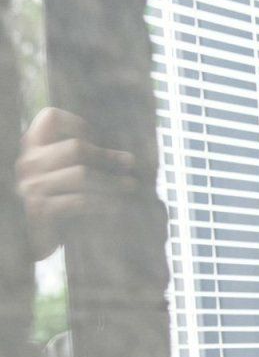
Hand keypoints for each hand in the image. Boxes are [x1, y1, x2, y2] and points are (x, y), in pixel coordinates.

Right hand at [14, 107, 141, 262]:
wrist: (34, 238)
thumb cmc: (56, 202)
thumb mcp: (62, 173)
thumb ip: (78, 157)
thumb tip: (122, 153)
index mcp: (31, 146)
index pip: (50, 117)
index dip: (78, 123)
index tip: (99, 138)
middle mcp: (28, 162)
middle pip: (75, 147)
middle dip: (107, 156)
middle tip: (131, 163)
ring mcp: (32, 185)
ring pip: (81, 174)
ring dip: (112, 181)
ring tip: (131, 186)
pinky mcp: (41, 209)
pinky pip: (80, 201)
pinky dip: (103, 202)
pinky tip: (118, 206)